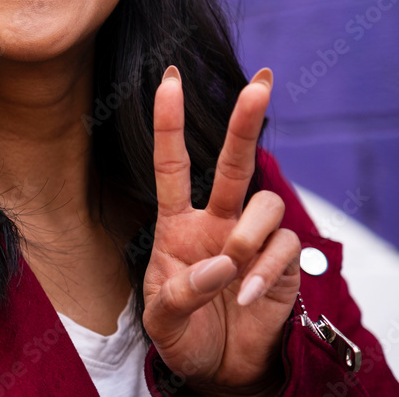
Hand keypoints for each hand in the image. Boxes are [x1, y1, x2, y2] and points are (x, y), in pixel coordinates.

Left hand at [142, 66, 300, 394]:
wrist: (219, 371)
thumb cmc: (184, 335)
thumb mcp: (162, 319)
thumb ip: (180, 292)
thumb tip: (221, 260)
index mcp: (177, 225)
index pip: (173, 166)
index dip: (169, 124)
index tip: (168, 79)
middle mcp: (217, 222)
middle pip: (234, 163)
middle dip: (245, 122)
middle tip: (259, 84)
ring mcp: (252, 240)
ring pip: (264, 203)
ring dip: (248, 233)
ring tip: (232, 267)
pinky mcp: (284, 263)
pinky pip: (284, 247)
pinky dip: (264, 271)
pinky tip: (245, 296)